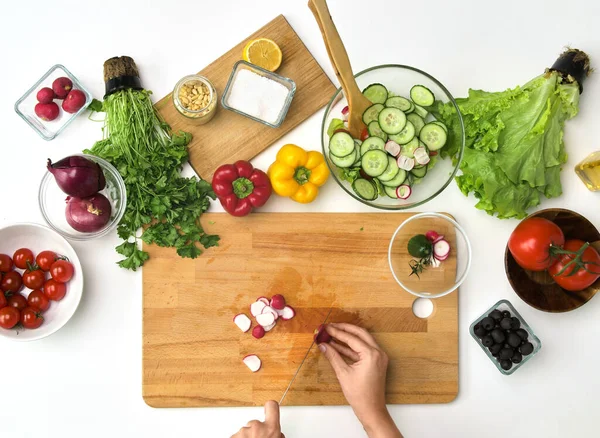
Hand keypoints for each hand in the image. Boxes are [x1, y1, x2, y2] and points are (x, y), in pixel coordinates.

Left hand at [231, 400, 284, 437]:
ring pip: (245, 431)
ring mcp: (243, 432)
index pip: (272, 406)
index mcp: (271, 428)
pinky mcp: (233, 436)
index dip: (270, 406)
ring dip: (247, 437)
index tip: (268, 405)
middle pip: (254, 422)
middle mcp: (256, 427)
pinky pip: (236, 436)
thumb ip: (276, 434)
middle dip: (255, 431)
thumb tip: (277, 434)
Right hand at [318, 323, 400, 437]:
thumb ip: (333, 356)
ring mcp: (378, 357)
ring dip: (347, 337)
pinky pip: (363, 349)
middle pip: (359, 333)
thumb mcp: (343, 374)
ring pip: (362, 340)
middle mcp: (378, 352)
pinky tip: (338, 346)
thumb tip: (323, 345)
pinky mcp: (376, 362)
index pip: (352, 338)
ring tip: (332, 334)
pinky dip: (351, 347)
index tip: (326, 328)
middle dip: (344, 329)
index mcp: (371, 354)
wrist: (371, 410)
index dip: (337, 332)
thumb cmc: (359, 395)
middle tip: (330, 326)